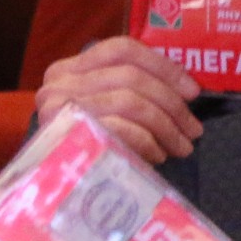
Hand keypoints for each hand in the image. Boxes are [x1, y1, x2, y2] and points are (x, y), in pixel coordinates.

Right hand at [35, 36, 202, 162]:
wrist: (46, 190)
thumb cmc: (83, 147)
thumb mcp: (101, 110)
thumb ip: (128, 90)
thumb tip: (185, 92)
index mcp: (68, 69)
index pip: (122, 50)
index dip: (163, 66)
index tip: (192, 91)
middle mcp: (59, 84)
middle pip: (131, 77)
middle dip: (172, 103)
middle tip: (194, 130)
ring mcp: (62, 109)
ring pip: (130, 101)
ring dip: (166, 126)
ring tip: (182, 146)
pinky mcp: (70, 135)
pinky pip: (122, 128)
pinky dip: (148, 141)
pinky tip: (158, 155)